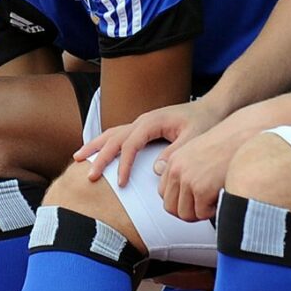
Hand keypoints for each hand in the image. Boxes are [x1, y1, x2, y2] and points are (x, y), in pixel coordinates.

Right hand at [79, 98, 219, 187]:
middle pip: (113, 138)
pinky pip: (119, 135)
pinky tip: (98, 152)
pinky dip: (105, 143)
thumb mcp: (195, 138)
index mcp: (151, 122)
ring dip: (95, 146)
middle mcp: (142, 120)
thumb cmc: (205, 121)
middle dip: (99, 156)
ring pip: (111, 133)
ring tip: (77, 158)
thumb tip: (154, 169)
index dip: (123, 165)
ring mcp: (141, 122)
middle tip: (89, 175)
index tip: (121, 184)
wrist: (212, 107)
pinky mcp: (144, 127)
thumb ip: (175, 153)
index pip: (130, 145)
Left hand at [154, 113, 266, 223]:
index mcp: (173, 162)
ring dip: (201, 212)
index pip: (165, 194)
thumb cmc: (226, 145)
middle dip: (189, 211)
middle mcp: (176, 171)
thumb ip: (184, 171)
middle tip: (205, 206)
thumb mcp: (197, 153)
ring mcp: (188, 180)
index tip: (195, 200)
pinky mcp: (202, 189)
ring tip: (214, 200)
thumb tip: (183, 196)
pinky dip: (213, 211)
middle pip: (171, 208)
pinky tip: (221, 197)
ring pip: (185, 214)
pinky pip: (202, 214)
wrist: (243, 135)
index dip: (181, 201)